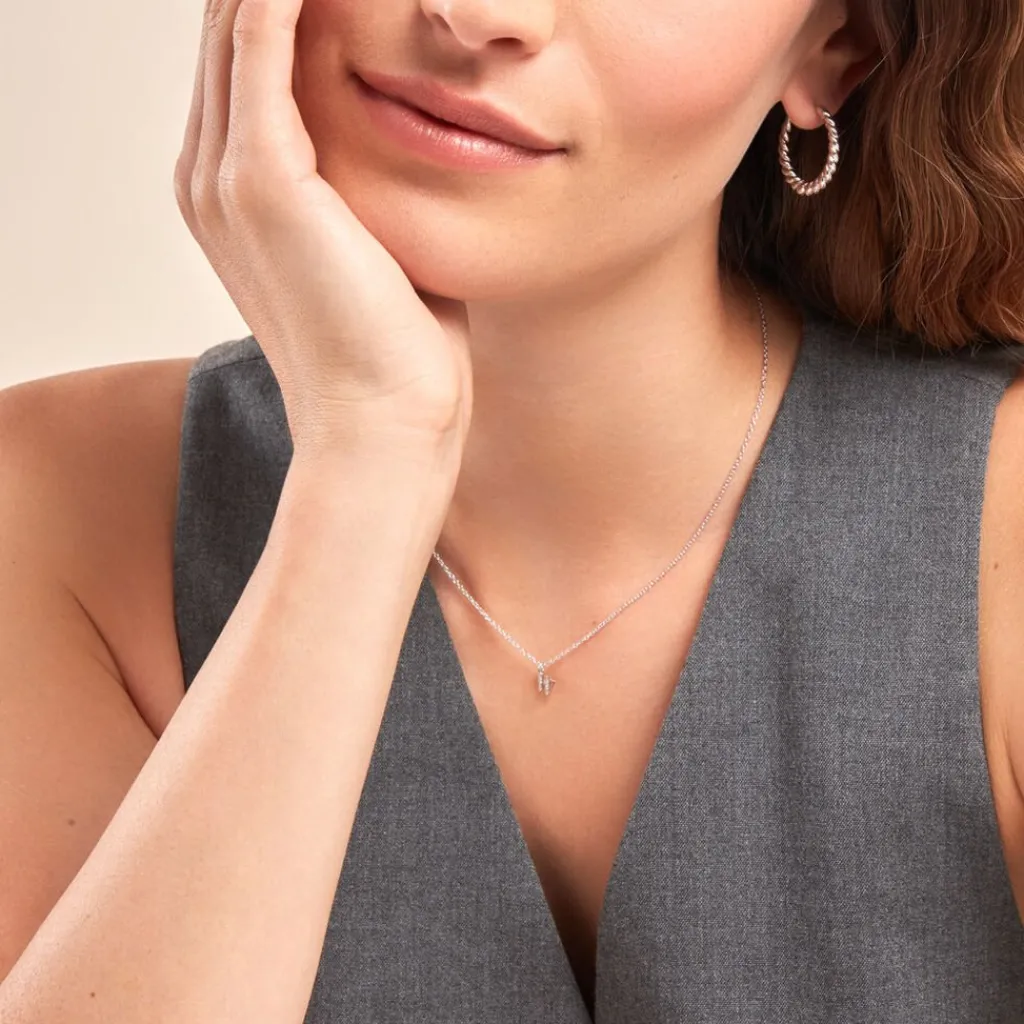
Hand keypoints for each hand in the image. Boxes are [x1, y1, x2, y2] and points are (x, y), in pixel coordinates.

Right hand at [173, 0, 473, 451]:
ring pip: (236, 27)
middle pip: (228, 35)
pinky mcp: (262, 180)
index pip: (244, 68)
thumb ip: (368, 185)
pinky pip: (261, 45)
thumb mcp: (377, 246)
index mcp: (233, 198)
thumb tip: (414, 142)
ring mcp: (224, 178)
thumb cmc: (395, 349)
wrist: (385, 422)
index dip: (283, 5)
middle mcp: (210, 180)